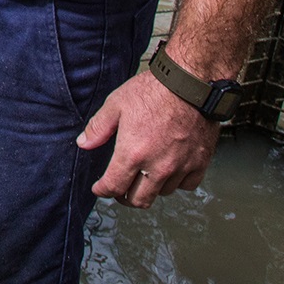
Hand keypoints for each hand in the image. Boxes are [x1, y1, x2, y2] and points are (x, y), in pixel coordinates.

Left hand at [76, 71, 219, 208]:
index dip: (103, 190)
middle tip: (120, 189)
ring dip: (151, 188)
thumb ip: (98, 127)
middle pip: (138, 200)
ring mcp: (181, 167)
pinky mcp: (200, 162)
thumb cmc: (154, 90)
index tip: (100, 189)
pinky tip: (170, 171)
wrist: (190, 83)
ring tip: (144, 176)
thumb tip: (84, 143)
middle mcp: (157, 166)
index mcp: (133, 153)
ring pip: (163, 193)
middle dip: (124, 197)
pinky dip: (177, 182)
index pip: (114, 187)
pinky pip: (187, 185)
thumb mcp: (116, 104)